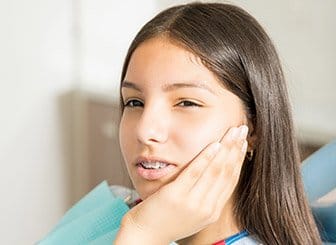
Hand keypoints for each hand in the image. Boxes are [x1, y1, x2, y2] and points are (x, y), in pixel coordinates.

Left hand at [116, 125, 248, 243]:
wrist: (144, 236)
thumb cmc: (166, 220)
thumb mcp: (191, 212)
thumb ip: (203, 196)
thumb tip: (212, 174)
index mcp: (212, 211)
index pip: (230, 180)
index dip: (238, 159)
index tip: (243, 143)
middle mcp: (207, 208)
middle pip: (226, 172)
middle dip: (236, 149)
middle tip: (243, 129)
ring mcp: (192, 203)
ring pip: (215, 171)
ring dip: (227, 148)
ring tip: (233, 131)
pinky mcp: (176, 195)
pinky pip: (195, 173)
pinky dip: (206, 157)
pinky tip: (214, 144)